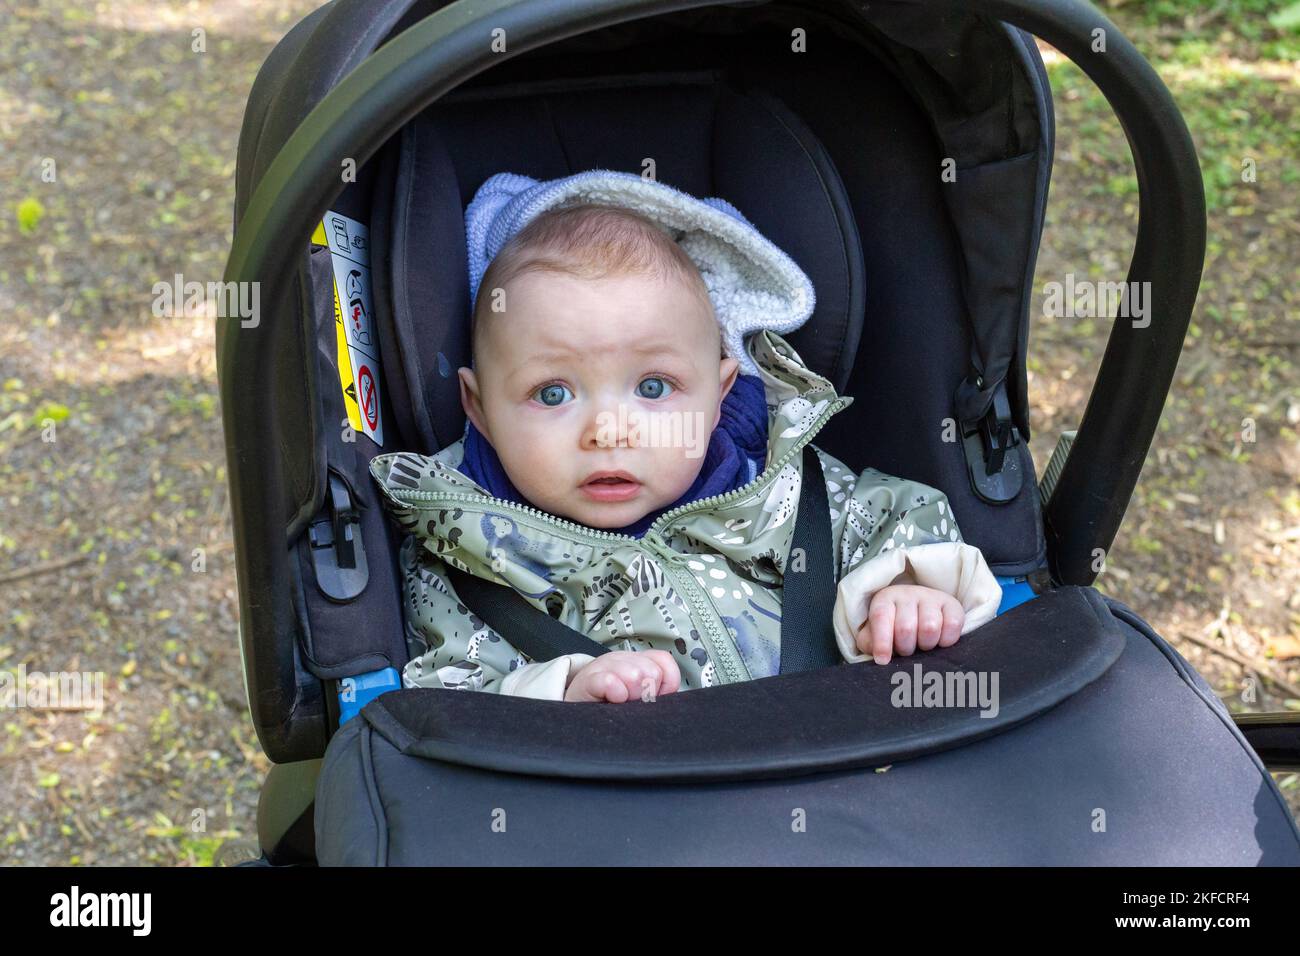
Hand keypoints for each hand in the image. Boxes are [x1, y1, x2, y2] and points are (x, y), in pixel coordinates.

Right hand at [564, 650, 680, 702]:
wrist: (573, 710)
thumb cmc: (608, 704)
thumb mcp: (636, 695)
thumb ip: (656, 691)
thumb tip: (669, 693)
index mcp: (637, 661)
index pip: (664, 661)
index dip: (665, 683)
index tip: (653, 696)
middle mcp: (622, 659)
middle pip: (652, 672)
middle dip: (646, 693)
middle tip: (631, 702)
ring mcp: (604, 666)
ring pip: (635, 675)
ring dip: (629, 696)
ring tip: (619, 702)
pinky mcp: (589, 679)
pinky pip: (611, 682)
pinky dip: (615, 693)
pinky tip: (611, 699)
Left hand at [857, 584, 963, 664]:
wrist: (920, 613)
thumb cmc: (893, 628)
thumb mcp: (875, 634)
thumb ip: (869, 643)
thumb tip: (880, 656)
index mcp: (884, 599)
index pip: (881, 617)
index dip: (882, 641)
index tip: (882, 660)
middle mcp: (907, 594)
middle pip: (906, 628)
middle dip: (905, 648)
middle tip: (907, 650)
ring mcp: (932, 597)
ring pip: (930, 628)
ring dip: (926, 645)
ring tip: (922, 645)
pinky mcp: (953, 604)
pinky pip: (953, 625)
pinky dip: (947, 640)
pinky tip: (939, 642)